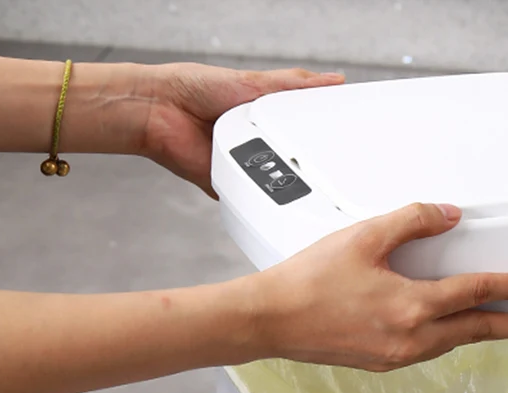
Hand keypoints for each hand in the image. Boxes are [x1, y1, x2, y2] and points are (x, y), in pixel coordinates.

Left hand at [140, 62, 343, 195]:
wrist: (159, 111)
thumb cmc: (196, 88)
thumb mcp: (254, 82)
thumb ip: (293, 85)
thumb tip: (333, 80)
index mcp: (265, 118)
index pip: (303, 131)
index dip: (323, 139)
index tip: (349, 142)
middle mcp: (257, 144)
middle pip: (294, 160)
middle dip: (310, 165)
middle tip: (334, 167)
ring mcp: (245, 166)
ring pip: (278, 181)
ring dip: (288, 180)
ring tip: (302, 175)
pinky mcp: (232, 185)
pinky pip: (253, 196)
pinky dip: (262, 196)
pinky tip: (276, 192)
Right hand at [245, 203, 507, 370]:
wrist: (272, 321)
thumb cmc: (308, 282)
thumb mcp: (364, 237)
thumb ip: (411, 221)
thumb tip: (447, 215)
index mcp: (411, 308)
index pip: (474, 294)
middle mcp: (410, 339)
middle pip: (475, 331)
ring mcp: (396, 356)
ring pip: (452, 344)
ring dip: (480, 334)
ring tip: (499, 326)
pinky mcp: (382, 362)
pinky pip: (428, 351)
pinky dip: (448, 340)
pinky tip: (448, 332)